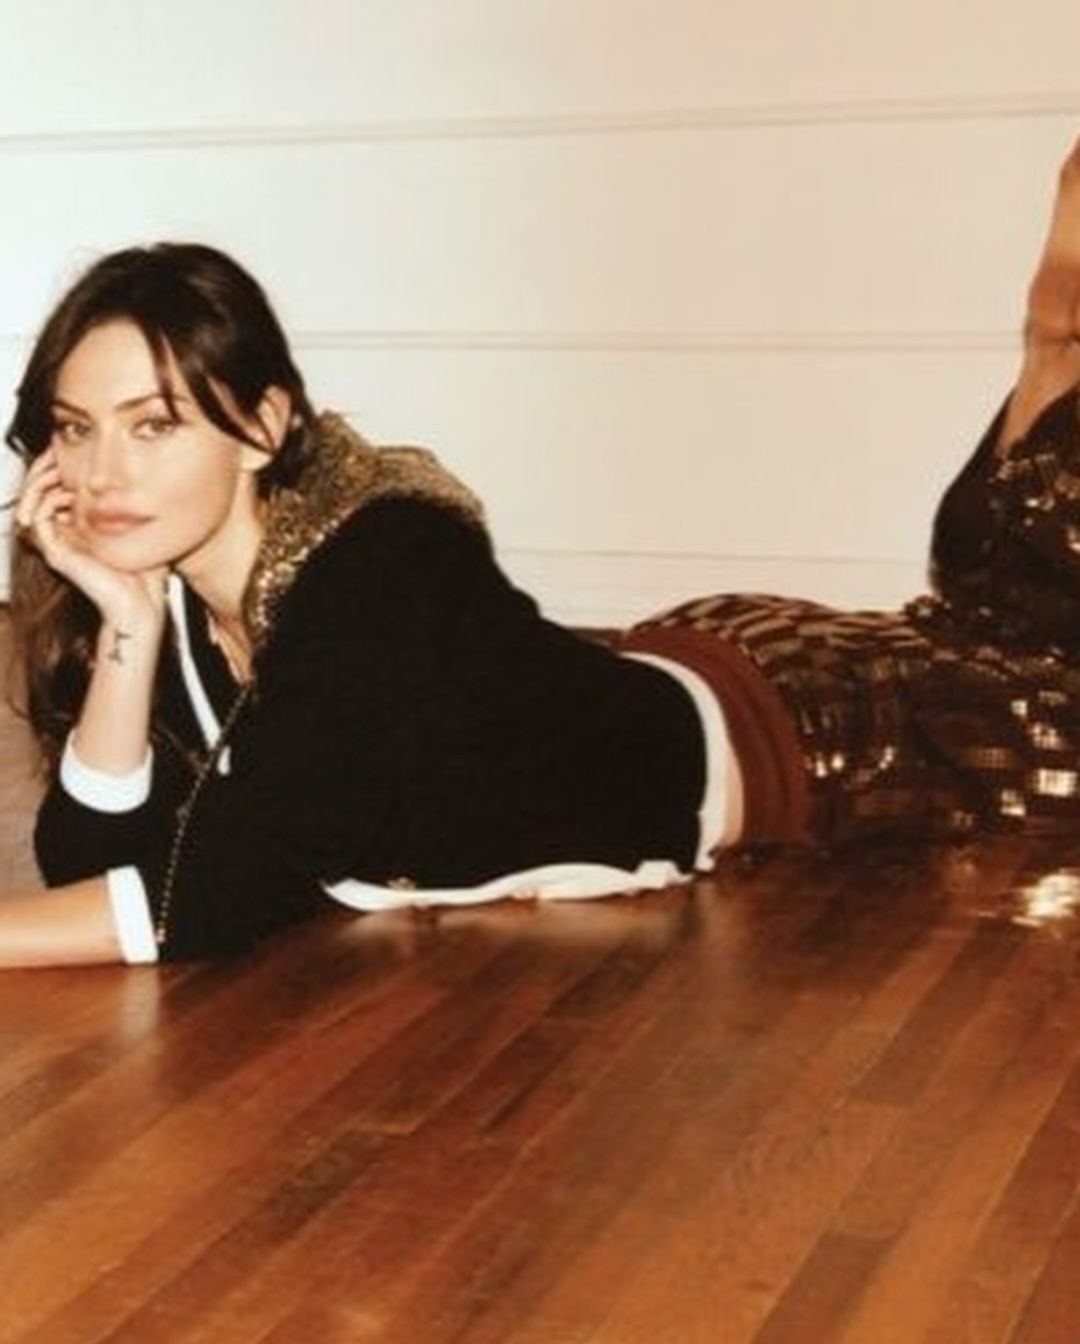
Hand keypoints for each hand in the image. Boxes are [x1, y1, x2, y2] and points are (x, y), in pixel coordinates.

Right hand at [15, 449, 167, 630]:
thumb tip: (136, 479)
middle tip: (62, 459)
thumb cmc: (145, 575)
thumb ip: (129, 506)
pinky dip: (49, 500)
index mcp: (79, 529)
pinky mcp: (56, 553)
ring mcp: (58, 544)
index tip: (77, 458)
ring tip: (64, 473)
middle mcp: (65, 535)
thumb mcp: (139, 529)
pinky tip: (68, 494)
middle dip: (49, 469)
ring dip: (46, 480)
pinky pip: (38, 519)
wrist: (141, 605)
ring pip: (34, 501)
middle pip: (40, 490)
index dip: (61, 469)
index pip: (57, 490)